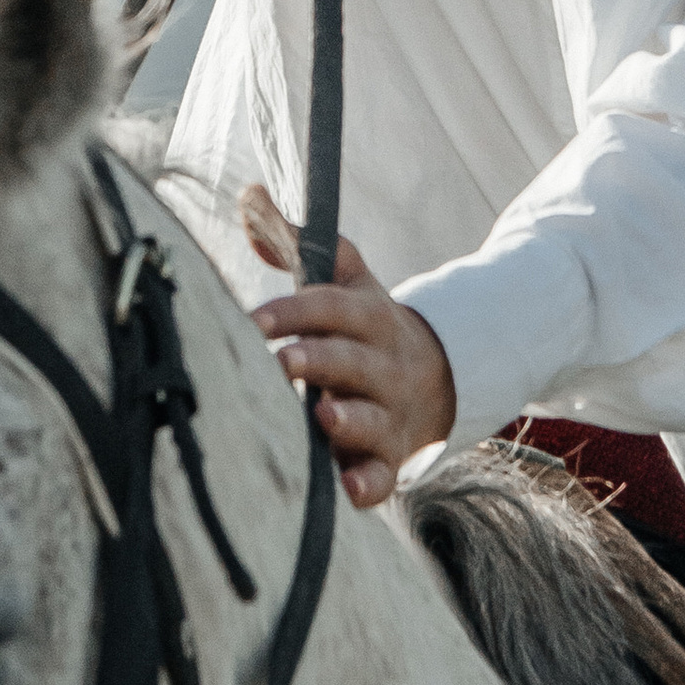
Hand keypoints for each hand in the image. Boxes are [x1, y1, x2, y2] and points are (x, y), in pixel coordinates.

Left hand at [249, 215, 456, 510]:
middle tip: (283, 361)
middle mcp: (384, 366)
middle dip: (320, 360)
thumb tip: (249, 196)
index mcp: (370, 316)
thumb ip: (296, 240)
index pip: (333, 307)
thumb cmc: (365, 329)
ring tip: (321, 415)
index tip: (255, 319)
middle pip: (353, 361)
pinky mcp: (389, 459)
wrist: (435, 380)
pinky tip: (349, 488)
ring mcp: (391, 414)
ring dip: (349, 419)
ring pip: (373, 418)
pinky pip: (382, 476)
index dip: (296, 311)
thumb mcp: (345, 281)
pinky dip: (369, 484)